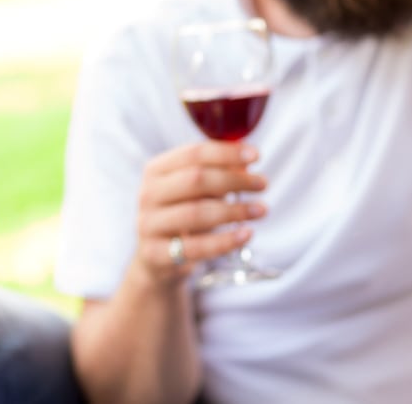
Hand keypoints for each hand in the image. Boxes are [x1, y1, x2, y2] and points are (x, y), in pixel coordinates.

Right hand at [134, 141, 267, 283]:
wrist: (157, 258)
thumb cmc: (184, 212)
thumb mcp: (198, 190)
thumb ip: (220, 171)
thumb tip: (248, 159)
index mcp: (157, 169)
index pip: (194, 154)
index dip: (227, 153)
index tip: (256, 155)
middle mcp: (148, 194)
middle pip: (196, 180)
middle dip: (235, 180)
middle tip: (263, 184)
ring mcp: (148, 224)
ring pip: (196, 213)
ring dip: (235, 210)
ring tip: (261, 210)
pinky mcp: (155, 254)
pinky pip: (195, 247)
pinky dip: (225, 241)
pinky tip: (246, 234)